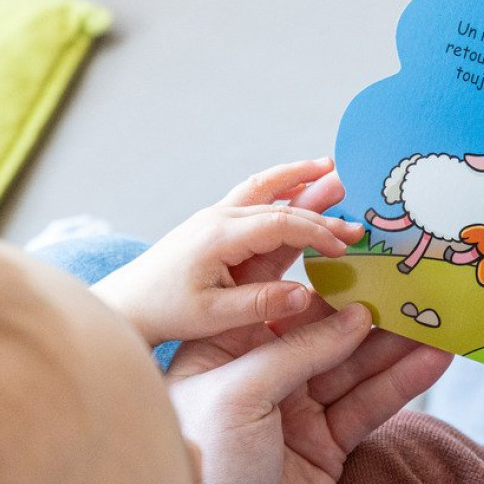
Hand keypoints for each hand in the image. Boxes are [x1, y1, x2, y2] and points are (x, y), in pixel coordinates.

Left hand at [91, 158, 363, 345]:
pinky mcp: (214, 224)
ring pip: (263, 187)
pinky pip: (253, 197)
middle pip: (278, 200)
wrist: (127, 305)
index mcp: (220, 235)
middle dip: (319, 203)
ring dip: (297, 177)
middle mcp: (218, 217)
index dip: (318, 232)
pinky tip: (298, 188)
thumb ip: (260, 304)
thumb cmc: (165, 311)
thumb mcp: (214, 315)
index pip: (281, 223)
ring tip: (328, 167)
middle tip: (355, 206)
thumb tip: (305, 295)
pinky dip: (280, 188)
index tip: (346, 247)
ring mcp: (215, 216)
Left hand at [161, 161, 451, 483]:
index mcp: (222, 346)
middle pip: (325, 323)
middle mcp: (260, 370)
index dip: (310, 254)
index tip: (355, 225)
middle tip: (415, 265)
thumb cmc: (204, 470)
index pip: (272, 287)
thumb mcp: (239, 396)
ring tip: (443, 308)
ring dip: (398, 338)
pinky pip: (370, 404)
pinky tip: (436, 356)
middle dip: (370, 296)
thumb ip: (297, 351)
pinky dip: (403, 381)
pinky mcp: (326, 446)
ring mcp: (295, 408)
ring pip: (355, 362)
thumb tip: (353, 316)